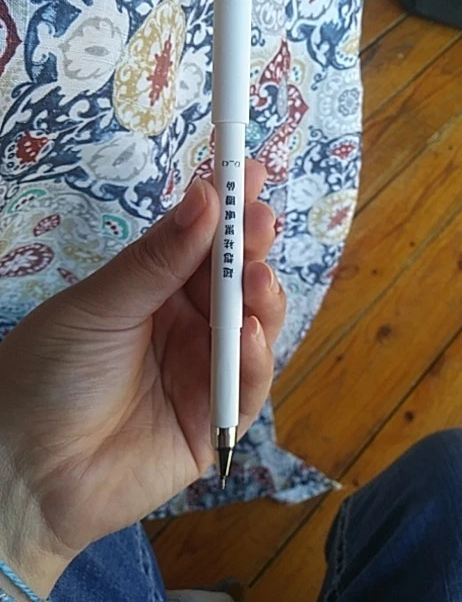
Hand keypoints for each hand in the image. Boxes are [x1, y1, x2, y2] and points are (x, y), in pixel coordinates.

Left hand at [0, 160, 284, 596]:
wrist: (24, 467)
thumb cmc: (50, 372)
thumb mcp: (100, 305)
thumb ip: (157, 259)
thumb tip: (205, 196)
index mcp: (157, 291)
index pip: (202, 242)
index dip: (227, 208)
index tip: (247, 170)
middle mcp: (188, 326)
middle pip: (234, 280)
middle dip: (252, 247)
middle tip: (260, 220)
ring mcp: (206, 371)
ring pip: (253, 326)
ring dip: (261, 297)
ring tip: (255, 276)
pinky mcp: (217, 420)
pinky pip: (248, 384)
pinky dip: (254, 357)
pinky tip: (247, 330)